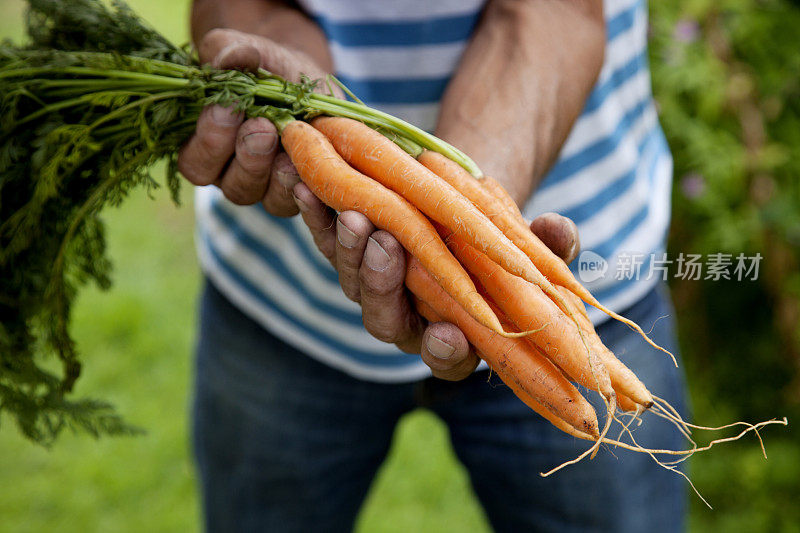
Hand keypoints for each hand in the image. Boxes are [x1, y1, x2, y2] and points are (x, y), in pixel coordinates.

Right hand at [177, 28, 336, 214]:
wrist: (301, 77)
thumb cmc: (262, 66)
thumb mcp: (245, 51)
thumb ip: (228, 51)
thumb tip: (228, 58)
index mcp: (206, 151)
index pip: (197, 163)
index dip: (210, 140)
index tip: (227, 108)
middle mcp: (234, 177)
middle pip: (235, 187)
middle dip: (249, 157)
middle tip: (263, 128)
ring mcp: (271, 189)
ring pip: (270, 199)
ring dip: (281, 178)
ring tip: (292, 151)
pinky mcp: (303, 190)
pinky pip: (306, 205)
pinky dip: (312, 194)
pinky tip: (318, 174)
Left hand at [291, 181, 580, 380]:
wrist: (463, 207)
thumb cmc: (502, 241)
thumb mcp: (531, 243)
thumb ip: (549, 245)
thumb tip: (560, 229)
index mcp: (455, 335)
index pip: (446, 358)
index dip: (445, 352)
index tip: (449, 334)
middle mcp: (407, 319)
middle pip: (385, 319)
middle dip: (383, 286)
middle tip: (387, 247)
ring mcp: (375, 285)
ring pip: (354, 280)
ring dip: (348, 249)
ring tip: (352, 213)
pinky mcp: (352, 251)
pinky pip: (330, 240)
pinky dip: (318, 215)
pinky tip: (308, 188)